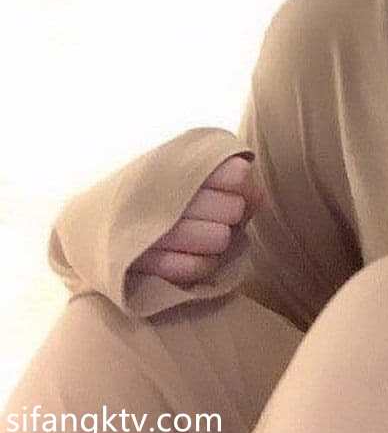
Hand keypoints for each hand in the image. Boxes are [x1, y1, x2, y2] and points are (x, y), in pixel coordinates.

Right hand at [128, 155, 261, 287]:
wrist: (85, 219)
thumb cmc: (149, 191)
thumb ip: (222, 173)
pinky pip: (197, 268)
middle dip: (230, 213)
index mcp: (174, 164)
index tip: (234, 188)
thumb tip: (256, 195)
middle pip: (232, 209)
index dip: (243, 185)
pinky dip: (203, 264)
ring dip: (218, 240)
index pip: (236, 175)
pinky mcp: (144, 265)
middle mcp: (163, 195)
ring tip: (204, 234)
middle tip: (215, 215)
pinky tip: (195, 255)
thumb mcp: (179, 168)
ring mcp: (153, 232)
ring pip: (219, 239)